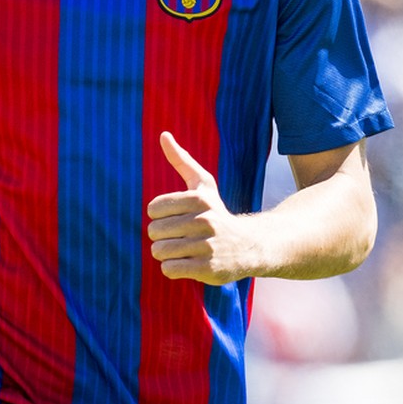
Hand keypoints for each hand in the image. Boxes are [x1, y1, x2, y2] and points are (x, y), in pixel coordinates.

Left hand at [146, 131, 257, 285]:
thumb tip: (163, 134)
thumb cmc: (217, 213)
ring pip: (159, 251)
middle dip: (162, 236)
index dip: (160, 216)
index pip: (154, 208)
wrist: (249, 246)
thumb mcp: (203, 185)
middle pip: (154, 231)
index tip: (176, 218)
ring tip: (184, 249)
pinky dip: (173, 268)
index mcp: (199, 199)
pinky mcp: (208, 269)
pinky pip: (169, 269)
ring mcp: (207, 246)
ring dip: (166, 253)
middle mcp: (204, 221)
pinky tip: (188, 263)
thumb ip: (181, 160)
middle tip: (181, 236)